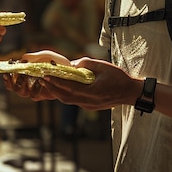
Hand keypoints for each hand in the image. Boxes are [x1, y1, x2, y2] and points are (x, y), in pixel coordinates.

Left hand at [1, 55, 135, 111]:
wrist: (130, 93)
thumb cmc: (119, 78)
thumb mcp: (103, 66)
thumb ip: (87, 64)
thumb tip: (72, 64)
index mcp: (92, 92)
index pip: (69, 88)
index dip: (56, 83)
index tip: (45, 76)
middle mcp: (89, 101)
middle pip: (65, 97)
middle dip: (52, 88)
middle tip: (41, 79)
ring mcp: (89, 105)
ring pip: (68, 100)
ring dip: (56, 92)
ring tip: (47, 82)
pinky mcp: (89, 106)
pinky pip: (73, 101)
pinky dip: (64, 94)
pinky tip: (60, 87)